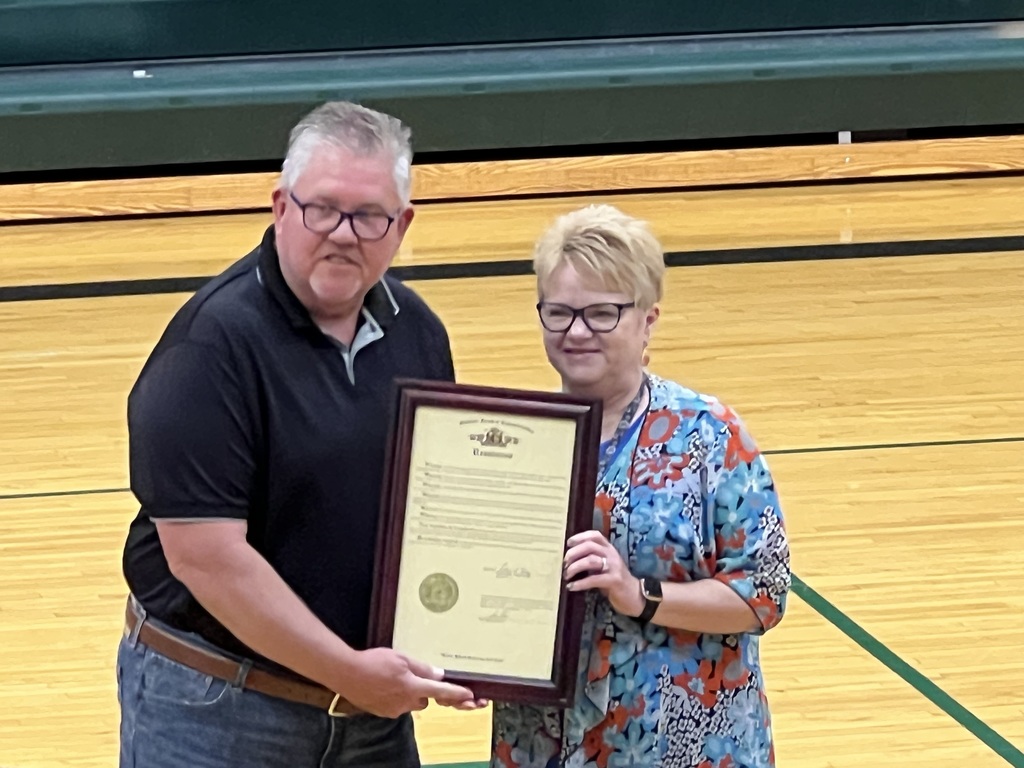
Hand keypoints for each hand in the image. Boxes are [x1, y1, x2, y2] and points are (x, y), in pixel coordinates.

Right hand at [336, 648, 481, 717]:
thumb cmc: (373, 662)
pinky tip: (384, 684)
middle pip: (425, 698)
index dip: (457, 693)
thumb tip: (438, 674)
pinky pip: (396, 704)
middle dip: (424, 689)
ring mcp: (393, 709)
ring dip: (409, 692)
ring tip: (394, 676)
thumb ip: (422, 667)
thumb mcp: (401, 658)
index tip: (470, 696)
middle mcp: (405, 702)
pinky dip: (395, 695)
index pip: (441, 692)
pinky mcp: (382, 711)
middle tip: (413, 674)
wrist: (346, 673)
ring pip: (410, 701)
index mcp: (413, 687)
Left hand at [563, 530, 644, 617]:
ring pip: (590, 560)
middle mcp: (612, 554)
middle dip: (573, 553)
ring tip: (566, 575)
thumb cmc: (615, 581)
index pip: (595, 535)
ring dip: (575, 567)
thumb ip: (592, 560)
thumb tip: (570, 561)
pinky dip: (580, 583)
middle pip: (589, 546)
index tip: (568, 543)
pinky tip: (572, 586)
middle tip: (564, 564)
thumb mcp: (604, 567)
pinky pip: (594, 579)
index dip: (580, 537)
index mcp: (609, 549)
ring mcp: (614, 566)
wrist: (635, 596)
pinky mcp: (614, 580)